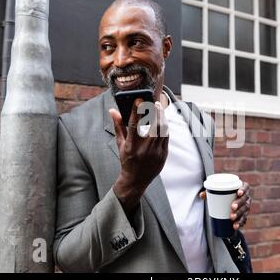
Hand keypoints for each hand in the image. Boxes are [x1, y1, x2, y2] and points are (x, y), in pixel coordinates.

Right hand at [109, 99, 168, 213]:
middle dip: (156, 112)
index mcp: (131, 146)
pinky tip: (162, 121)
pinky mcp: (164, 155)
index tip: (139, 100)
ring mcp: (156, 153)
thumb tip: (113, 110)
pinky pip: (166, 137)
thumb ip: (118, 126)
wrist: (136, 180)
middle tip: (155, 102)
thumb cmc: (126, 160)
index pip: (134, 126)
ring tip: (160, 109)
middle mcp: (145, 150)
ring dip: (162, 118)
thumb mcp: (120, 144)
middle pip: (154, 127)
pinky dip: (165, 128)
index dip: (136, 111)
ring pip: (163, 131)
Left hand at [199, 181, 250, 229]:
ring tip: (232, 217)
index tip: (238, 193)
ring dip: (239, 214)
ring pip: (245, 210)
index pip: (245, 187)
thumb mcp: (216, 192)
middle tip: (232, 207)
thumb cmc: (223, 195)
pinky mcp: (244, 215)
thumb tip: (201, 195)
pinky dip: (240, 223)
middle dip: (239, 204)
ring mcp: (246, 206)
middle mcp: (246, 197)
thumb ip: (209, 192)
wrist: (228, 203)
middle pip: (245, 200)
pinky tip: (235, 226)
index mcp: (242, 188)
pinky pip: (244, 219)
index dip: (243, 189)